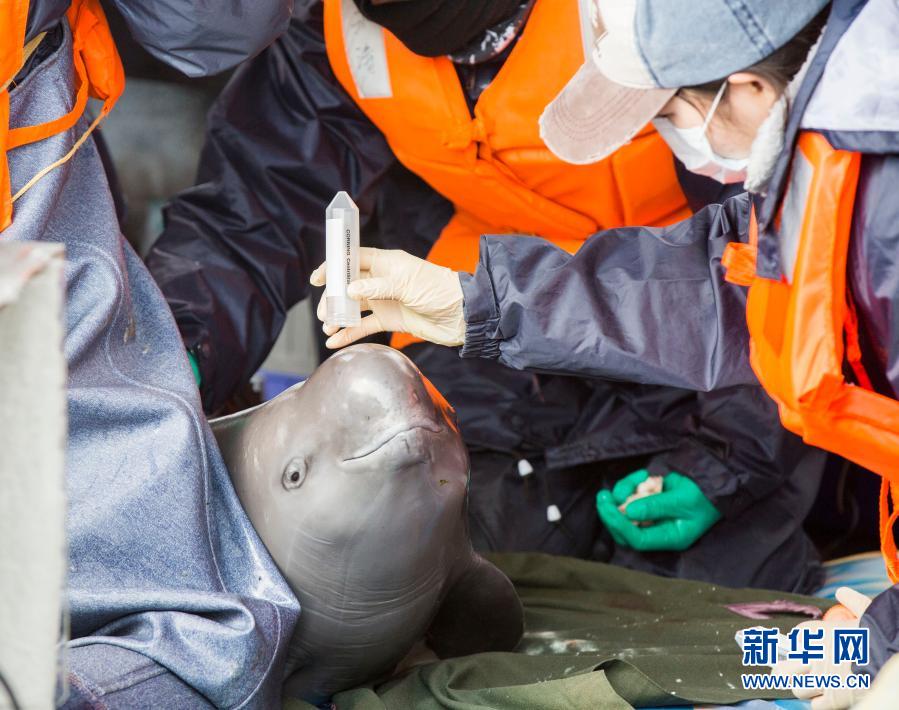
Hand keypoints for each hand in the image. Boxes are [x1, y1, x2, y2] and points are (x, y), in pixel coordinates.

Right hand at [310, 248, 464, 348]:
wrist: (462, 315)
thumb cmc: (438, 290)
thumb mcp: (406, 284)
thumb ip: (376, 287)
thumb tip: (349, 290)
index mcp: (387, 263)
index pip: (354, 259)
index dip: (335, 267)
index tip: (318, 278)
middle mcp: (383, 280)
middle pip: (349, 286)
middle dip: (333, 298)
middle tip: (323, 312)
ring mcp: (386, 300)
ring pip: (354, 307)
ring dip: (339, 317)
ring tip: (327, 327)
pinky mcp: (391, 319)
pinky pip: (365, 326)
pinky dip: (350, 333)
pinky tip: (335, 342)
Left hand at [595, 469, 720, 550]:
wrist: (716, 479)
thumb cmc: (704, 495)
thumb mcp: (683, 501)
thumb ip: (656, 506)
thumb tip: (628, 511)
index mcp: (670, 537)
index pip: (638, 540)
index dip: (621, 526)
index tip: (610, 509)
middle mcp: (659, 529)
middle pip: (626, 530)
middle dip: (611, 515)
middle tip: (602, 498)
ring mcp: (653, 515)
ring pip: (626, 512)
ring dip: (620, 497)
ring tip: (620, 486)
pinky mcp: (650, 501)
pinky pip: (632, 496)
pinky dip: (630, 486)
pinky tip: (639, 477)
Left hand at [778, 587, 871, 709]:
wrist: (893, 654)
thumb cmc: (880, 632)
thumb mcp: (867, 609)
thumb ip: (852, 601)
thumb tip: (842, 591)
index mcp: (818, 631)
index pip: (795, 637)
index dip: (797, 643)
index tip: (799, 647)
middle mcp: (813, 654)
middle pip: (784, 667)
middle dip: (783, 669)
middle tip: (782, 671)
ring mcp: (822, 678)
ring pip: (797, 687)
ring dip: (802, 687)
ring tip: (807, 685)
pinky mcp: (834, 698)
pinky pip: (815, 705)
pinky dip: (818, 702)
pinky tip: (823, 698)